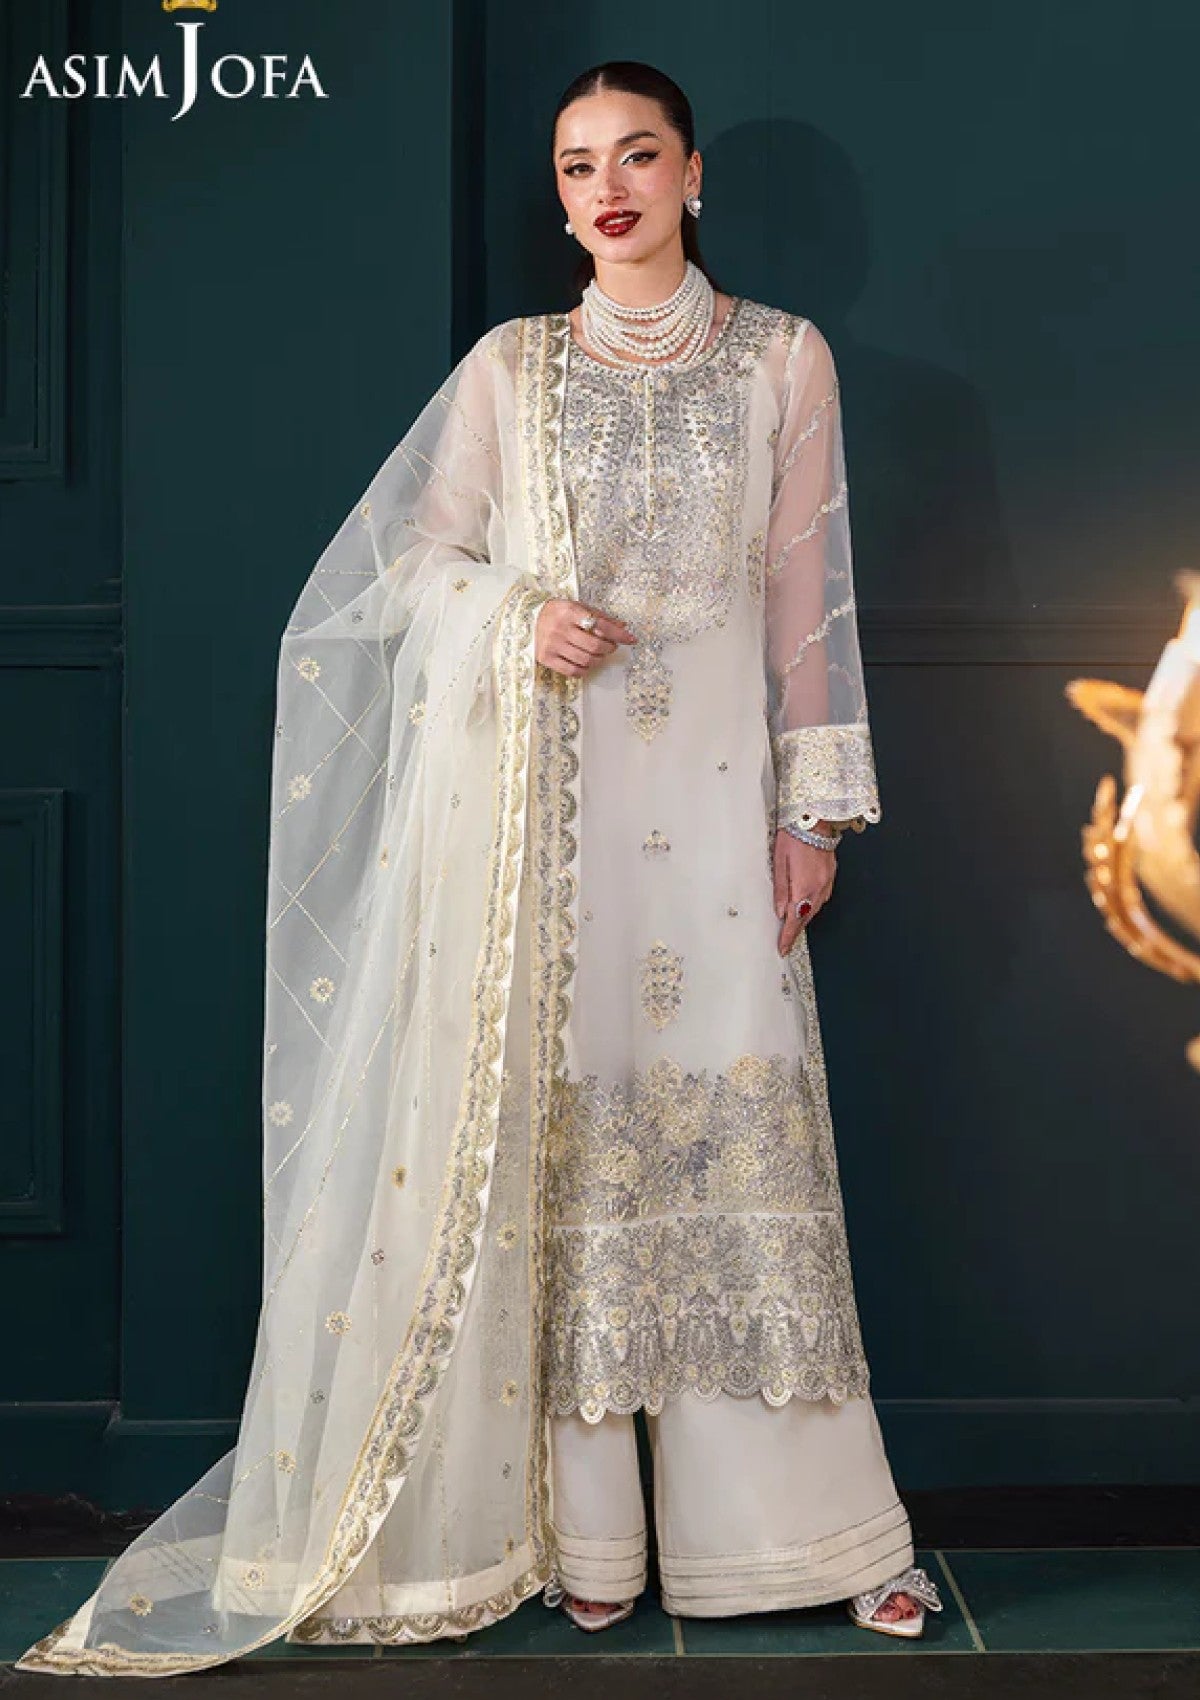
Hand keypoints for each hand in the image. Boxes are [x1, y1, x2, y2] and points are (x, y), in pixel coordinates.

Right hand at [535, 599, 636, 678]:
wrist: (526, 618)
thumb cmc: (556, 613)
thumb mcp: (577, 607)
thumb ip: (599, 616)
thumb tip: (622, 626)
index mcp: (570, 611)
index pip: (601, 625)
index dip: (619, 634)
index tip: (631, 639)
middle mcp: (561, 628)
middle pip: (595, 646)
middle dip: (609, 648)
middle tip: (611, 647)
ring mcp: (552, 644)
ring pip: (585, 660)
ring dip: (598, 660)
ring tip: (598, 655)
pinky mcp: (546, 658)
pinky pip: (572, 671)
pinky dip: (584, 670)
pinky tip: (586, 664)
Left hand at [773, 828, 836, 955]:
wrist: (815, 818)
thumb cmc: (794, 835)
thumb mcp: (778, 862)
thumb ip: (780, 889)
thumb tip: (780, 910)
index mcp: (804, 886)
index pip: (795, 920)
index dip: (789, 937)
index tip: (783, 947)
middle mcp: (819, 887)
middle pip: (807, 917)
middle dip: (796, 930)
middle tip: (786, 940)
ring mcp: (828, 881)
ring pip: (815, 908)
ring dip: (804, 917)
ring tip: (793, 925)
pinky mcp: (831, 874)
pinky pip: (822, 897)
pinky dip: (812, 904)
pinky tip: (806, 903)